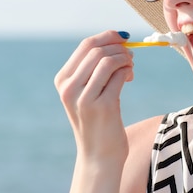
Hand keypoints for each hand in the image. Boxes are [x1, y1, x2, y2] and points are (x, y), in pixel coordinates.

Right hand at [55, 30, 133, 161]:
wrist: (98, 156)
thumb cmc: (96, 120)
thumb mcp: (86, 92)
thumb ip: (94, 67)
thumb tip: (117, 38)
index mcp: (62, 80)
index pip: (85, 45)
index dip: (107, 36)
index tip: (122, 37)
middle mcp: (69, 88)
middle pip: (97, 50)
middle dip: (118, 47)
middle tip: (130, 55)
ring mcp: (85, 98)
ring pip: (108, 61)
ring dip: (125, 59)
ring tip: (130, 67)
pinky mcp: (103, 106)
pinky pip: (119, 76)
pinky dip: (127, 71)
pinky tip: (129, 77)